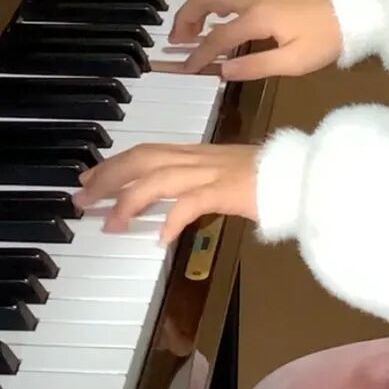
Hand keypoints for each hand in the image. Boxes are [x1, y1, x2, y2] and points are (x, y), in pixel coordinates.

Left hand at [74, 143, 259, 244]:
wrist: (307, 175)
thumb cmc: (274, 178)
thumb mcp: (230, 177)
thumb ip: (203, 185)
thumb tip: (175, 205)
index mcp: (200, 153)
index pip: (148, 151)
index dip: (115, 163)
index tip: (90, 177)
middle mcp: (201, 157)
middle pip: (143, 158)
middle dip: (108, 177)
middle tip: (81, 198)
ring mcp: (215, 171)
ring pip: (159, 177)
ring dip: (129, 200)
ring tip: (110, 222)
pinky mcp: (229, 190)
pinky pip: (193, 202)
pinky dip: (172, 218)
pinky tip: (161, 237)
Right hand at [167, 0, 341, 78]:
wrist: (351, 12)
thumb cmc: (325, 39)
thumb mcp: (292, 62)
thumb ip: (255, 66)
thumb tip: (222, 71)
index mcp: (257, 17)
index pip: (217, 38)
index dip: (199, 55)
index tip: (187, 69)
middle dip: (185, 17)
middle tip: (176, 40)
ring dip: (198, 6)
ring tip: (190, 29)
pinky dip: (214, 0)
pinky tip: (216, 16)